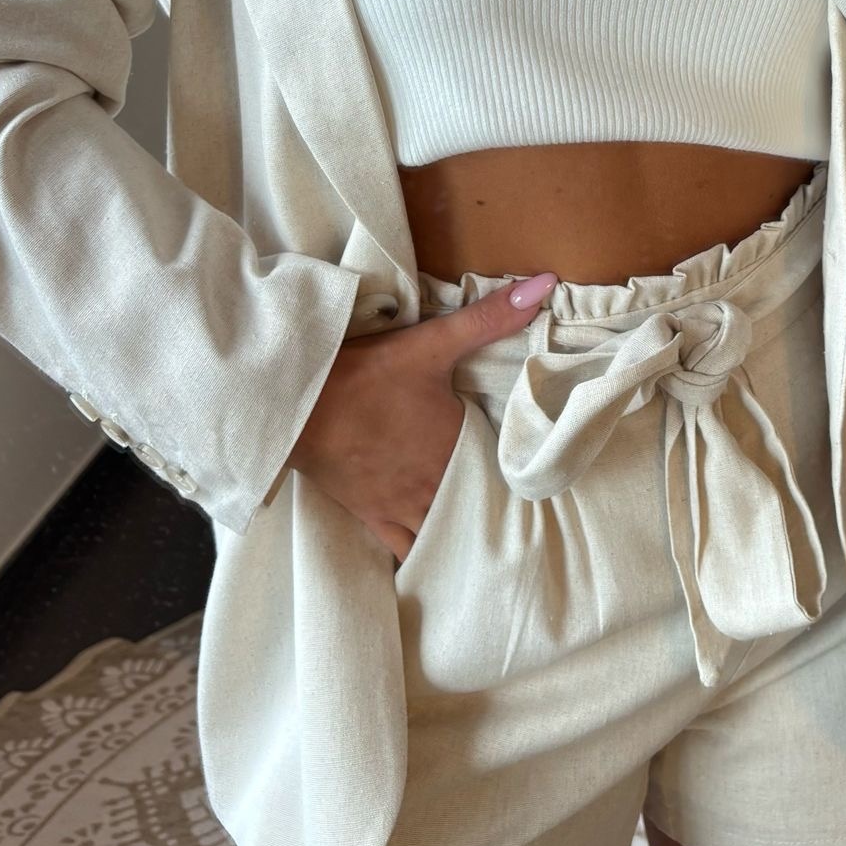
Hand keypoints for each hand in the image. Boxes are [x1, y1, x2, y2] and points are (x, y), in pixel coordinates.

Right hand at [284, 274, 555, 558]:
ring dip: (464, 528)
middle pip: (477, 501)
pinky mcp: (373, 516)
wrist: (299, 405)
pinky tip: (438, 560)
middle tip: (523, 513)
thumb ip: (490, 318)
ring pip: (448, 529)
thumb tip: (546, 286)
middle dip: (496, 504)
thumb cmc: (366, 373)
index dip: (518, 469)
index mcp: (457, 444)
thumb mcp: (431, 341)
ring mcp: (405, 505)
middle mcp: (437, 483)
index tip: (541, 476)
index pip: (502, 465)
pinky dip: (425, 554)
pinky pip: (407, 549)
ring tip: (487, 536)